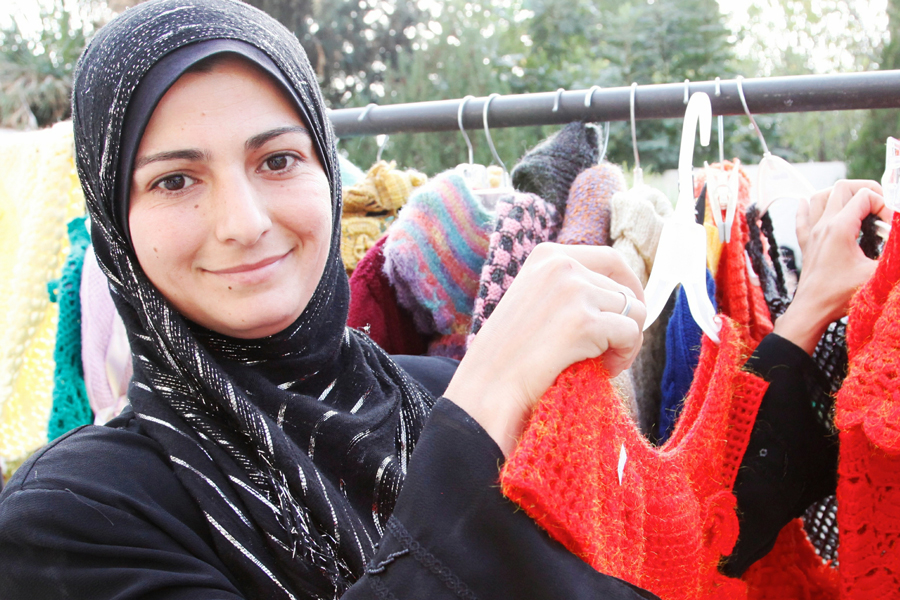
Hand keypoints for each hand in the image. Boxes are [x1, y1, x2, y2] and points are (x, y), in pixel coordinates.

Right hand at [444, 243, 645, 456]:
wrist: (487, 389)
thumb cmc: (510, 355)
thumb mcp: (535, 301)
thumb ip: (569, 288)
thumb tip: (625, 293)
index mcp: (547, 255)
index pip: (610, 259)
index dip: (629, 286)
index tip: (631, 312)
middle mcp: (561, 265)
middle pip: (625, 291)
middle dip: (626, 324)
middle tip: (608, 354)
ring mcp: (573, 290)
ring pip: (635, 312)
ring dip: (626, 343)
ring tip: (602, 364)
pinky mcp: (583, 321)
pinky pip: (631, 335)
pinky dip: (624, 357)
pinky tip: (602, 371)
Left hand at [774, 179, 890, 353]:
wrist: (812, 310)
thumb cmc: (840, 294)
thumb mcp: (877, 273)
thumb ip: (895, 254)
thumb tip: (897, 239)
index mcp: (840, 228)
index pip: (865, 196)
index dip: (884, 203)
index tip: (890, 223)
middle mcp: (823, 225)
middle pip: (842, 188)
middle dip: (866, 190)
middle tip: (880, 206)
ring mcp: (812, 233)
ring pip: (820, 197)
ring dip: (840, 195)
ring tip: (857, 205)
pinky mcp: (806, 244)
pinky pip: (803, 217)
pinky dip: (809, 207)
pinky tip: (811, 204)